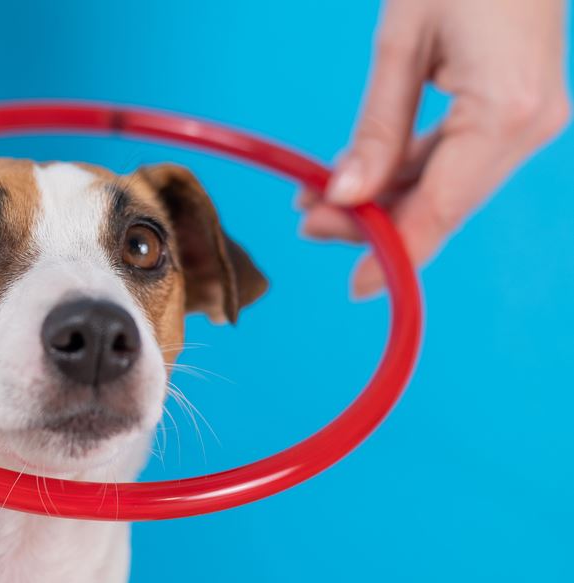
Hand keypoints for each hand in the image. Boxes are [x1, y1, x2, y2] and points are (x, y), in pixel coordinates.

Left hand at [301, 0, 569, 297]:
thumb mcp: (403, 43)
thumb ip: (376, 129)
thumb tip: (345, 197)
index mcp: (505, 111)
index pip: (441, 205)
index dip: (396, 252)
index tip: (357, 286)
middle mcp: (529, 126)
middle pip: (442, 203)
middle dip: (373, 221)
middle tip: (306, 220)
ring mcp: (530, 121)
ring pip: (447, 186)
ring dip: (384, 199)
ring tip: (316, 201)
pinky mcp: (518, 113)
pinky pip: (457, 160)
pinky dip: (407, 172)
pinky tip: (359, 177)